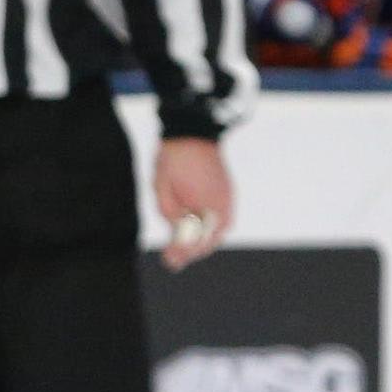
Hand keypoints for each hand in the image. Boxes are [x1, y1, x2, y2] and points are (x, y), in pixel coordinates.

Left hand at [154, 136, 232, 266]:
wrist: (191, 130)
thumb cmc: (175, 160)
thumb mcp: (164, 191)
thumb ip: (171, 216)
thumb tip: (176, 236)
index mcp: (210, 206)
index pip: (200, 241)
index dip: (185, 253)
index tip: (171, 260)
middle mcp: (224, 206)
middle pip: (209, 239)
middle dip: (192, 250)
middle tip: (173, 260)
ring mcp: (227, 198)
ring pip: (215, 230)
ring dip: (199, 240)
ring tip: (179, 249)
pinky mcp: (226, 192)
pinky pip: (218, 219)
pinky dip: (205, 227)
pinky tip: (190, 230)